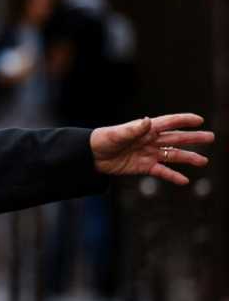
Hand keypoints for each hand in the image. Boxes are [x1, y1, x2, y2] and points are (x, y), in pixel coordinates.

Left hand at [91, 114, 213, 184]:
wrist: (90, 156)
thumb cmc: (102, 140)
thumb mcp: (116, 134)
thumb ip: (133, 129)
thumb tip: (147, 120)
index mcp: (145, 129)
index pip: (168, 122)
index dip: (183, 120)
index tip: (199, 120)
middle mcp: (150, 140)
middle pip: (176, 138)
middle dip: (193, 138)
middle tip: (211, 137)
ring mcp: (148, 154)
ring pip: (172, 155)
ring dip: (188, 158)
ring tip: (203, 161)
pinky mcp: (144, 167)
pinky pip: (161, 172)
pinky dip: (172, 176)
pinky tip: (184, 180)